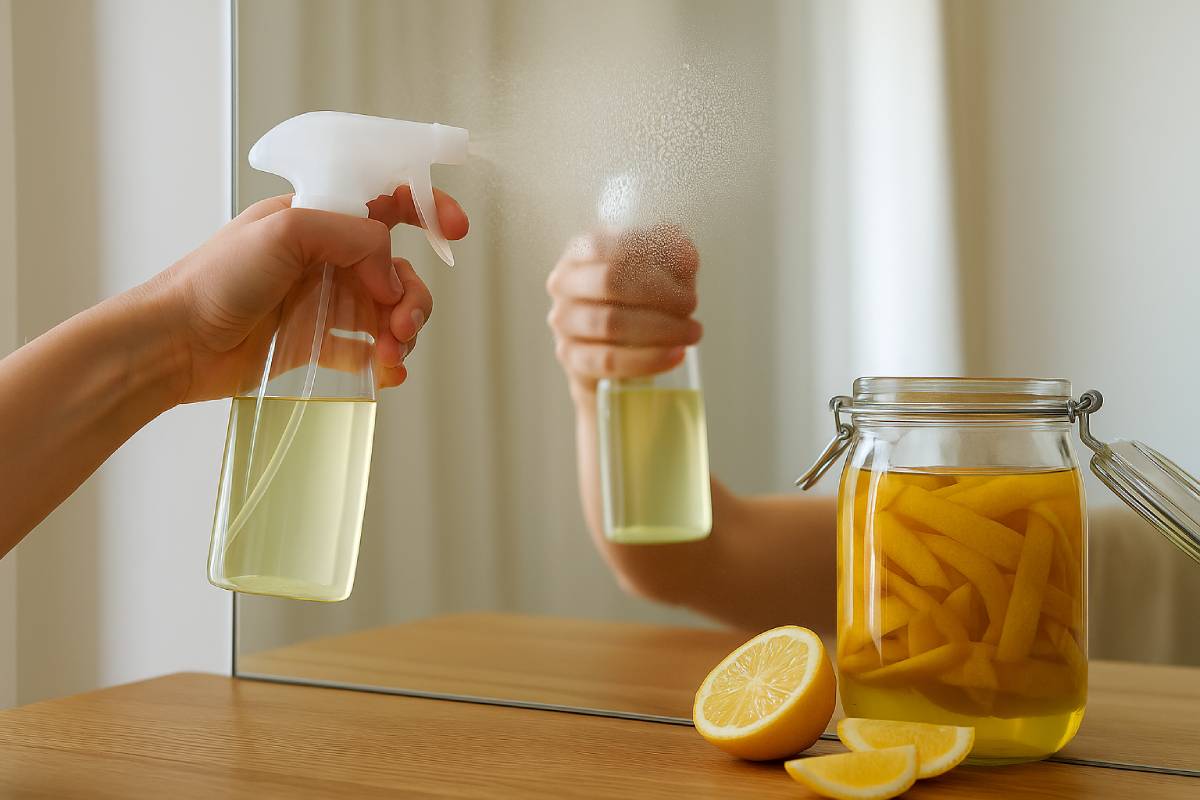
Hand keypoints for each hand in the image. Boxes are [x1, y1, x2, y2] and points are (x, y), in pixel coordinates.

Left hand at [143, 185, 467, 403]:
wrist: (176, 343)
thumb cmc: (216, 279)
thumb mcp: (287, 231)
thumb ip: (353, 237)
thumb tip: (391, 275)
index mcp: (322, 216)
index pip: (388, 200)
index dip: (429, 207)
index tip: (456, 231)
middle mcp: (329, 256)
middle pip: (400, 269)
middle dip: (413, 296)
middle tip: (402, 324)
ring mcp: (325, 300)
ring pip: (391, 312)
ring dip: (404, 332)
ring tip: (390, 356)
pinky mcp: (318, 341)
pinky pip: (369, 348)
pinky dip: (386, 360)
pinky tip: (385, 373)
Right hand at [546, 225, 701, 396]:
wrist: (619, 343)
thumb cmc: (639, 294)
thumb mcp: (659, 264)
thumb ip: (673, 252)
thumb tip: (685, 255)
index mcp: (581, 250)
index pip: (605, 244)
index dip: (646, 253)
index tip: (686, 267)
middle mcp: (565, 283)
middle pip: (609, 281)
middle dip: (658, 292)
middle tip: (691, 304)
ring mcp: (563, 322)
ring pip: (610, 324)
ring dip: (660, 328)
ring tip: (692, 332)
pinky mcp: (572, 357)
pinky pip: (609, 361)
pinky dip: (647, 359)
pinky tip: (676, 354)